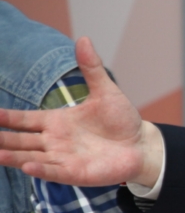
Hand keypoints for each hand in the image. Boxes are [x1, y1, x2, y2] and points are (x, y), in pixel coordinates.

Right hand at [0, 36, 163, 186]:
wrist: (143, 145)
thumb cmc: (122, 120)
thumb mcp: (106, 91)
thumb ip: (91, 69)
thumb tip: (83, 39)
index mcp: (56, 121)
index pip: (22, 119)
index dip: (4, 117)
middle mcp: (54, 140)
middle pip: (19, 140)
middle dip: (0, 138)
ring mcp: (63, 158)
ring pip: (30, 156)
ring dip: (12, 155)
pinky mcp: (76, 173)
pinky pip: (54, 171)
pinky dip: (40, 169)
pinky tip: (26, 165)